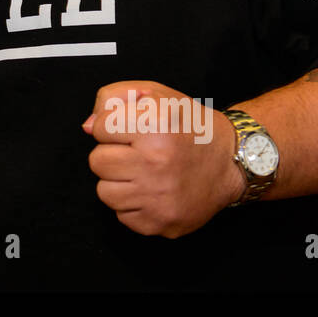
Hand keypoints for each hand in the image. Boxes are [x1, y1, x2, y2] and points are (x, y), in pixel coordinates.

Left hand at [82, 80, 242, 237]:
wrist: (229, 162)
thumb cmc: (190, 127)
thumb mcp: (155, 94)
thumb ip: (113, 98)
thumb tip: (88, 126)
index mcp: (155, 127)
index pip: (99, 128)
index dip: (112, 126)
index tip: (131, 129)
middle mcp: (156, 163)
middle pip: (97, 162)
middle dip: (112, 154)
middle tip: (135, 152)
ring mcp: (159, 197)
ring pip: (105, 192)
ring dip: (119, 181)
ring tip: (143, 172)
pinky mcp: (161, 222)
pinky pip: (123, 215)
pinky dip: (133, 204)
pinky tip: (152, 190)